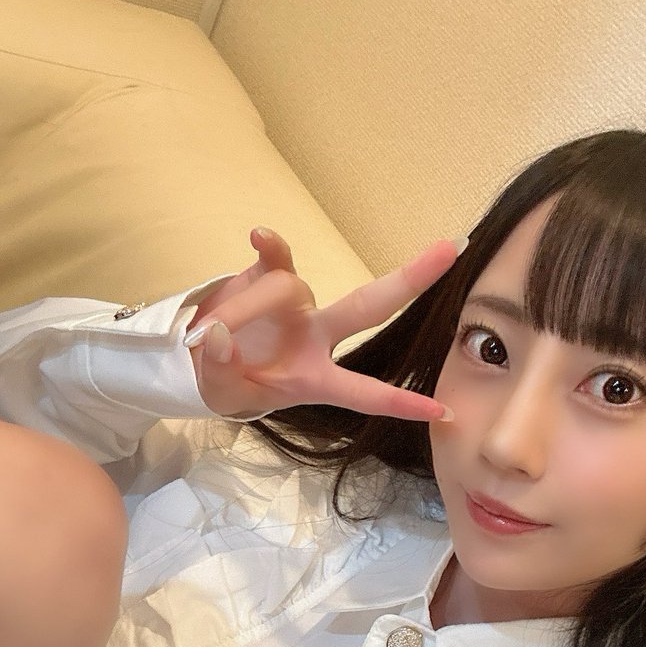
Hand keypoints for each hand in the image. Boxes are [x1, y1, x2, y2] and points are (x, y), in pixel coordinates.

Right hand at [184, 228, 460, 420]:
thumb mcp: (221, 393)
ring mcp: (297, 302)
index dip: (401, 403)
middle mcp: (317, 337)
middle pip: (370, 306)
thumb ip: (220, 370)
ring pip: (284, 291)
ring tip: (209, 335)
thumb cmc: (223, 382)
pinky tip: (259, 237)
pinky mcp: (269, 272)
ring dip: (243, 309)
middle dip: (410, 280)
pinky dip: (270, 245)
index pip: (366, 393)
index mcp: (316, 378)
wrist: (194, 354)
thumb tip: (219, 337)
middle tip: (451, 249)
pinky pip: (276, 254)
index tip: (443, 410)